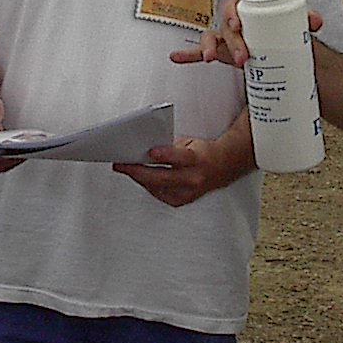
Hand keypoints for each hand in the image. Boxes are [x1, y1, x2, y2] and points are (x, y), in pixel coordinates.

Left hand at [114, 135, 249, 206]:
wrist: (221, 168)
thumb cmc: (202, 152)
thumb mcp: (188, 142)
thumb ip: (169, 146)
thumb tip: (145, 148)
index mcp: (197, 159)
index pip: (180, 158)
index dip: (165, 155)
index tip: (150, 151)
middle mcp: (193, 179)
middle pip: (162, 177)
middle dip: (138, 171)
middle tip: (121, 164)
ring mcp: (188, 192)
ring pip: (156, 187)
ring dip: (139, 178)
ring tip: (125, 168)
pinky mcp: (182, 201)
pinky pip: (159, 194)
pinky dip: (148, 185)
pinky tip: (141, 178)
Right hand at [169, 0, 326, 68]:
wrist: (294, 53)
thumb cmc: (290, 32)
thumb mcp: (298, 24)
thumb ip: (306, 19)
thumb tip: (315, 21)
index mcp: (249, 8)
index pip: (235, 3)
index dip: (232, 12)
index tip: (238, 25)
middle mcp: (236, 21)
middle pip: (225, 26)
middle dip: (232, 41)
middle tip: (244, 57)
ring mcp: (228, 37)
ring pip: (212, 38)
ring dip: (209, 47)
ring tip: (211, 58)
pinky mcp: (225, 54)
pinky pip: (202, 52)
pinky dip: (189, 54)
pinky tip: (176, 57)